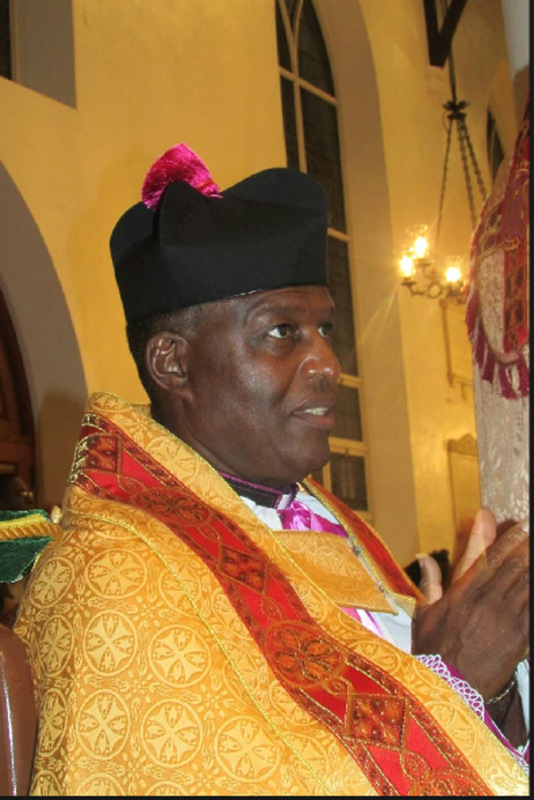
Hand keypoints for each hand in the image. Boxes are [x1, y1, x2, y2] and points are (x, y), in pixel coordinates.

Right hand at [412, 515, 528, 700]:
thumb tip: (425, 557)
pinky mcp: (519, 637)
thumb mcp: (423, 615)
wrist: (449, 689)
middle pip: (511, 565)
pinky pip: (532, 608)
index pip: (486, 558)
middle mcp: (484, 600)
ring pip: (525, 583)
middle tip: (531, 528)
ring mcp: (504, 618)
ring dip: (531, 566)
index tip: (514, 523)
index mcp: (461, 593)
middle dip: (524, 545)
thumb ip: (429, 583)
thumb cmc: (432, 653)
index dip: (502, 538)